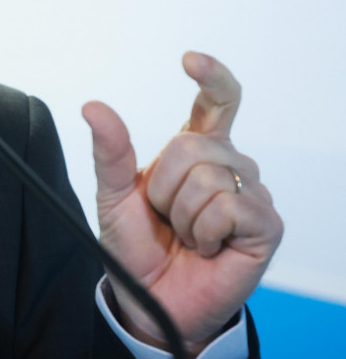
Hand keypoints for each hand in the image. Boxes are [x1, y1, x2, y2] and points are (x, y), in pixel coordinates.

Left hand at [82, 52, 282, 355]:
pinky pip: (229, 207)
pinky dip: (205, 230)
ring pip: (209, 176)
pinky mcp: (266, 226)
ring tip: (187, 235)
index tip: (190, 60)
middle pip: (194, 144)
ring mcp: (251, 195)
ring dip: (183, 213)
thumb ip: (110, 150)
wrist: (150, 298)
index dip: (211, 76)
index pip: (217, 102)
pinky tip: (208, 247)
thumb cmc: (137, 245)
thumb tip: (93, 106)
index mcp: (195, 151)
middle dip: (164, 185)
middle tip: (166, 216)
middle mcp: (228, 166)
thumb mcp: (113, 194)